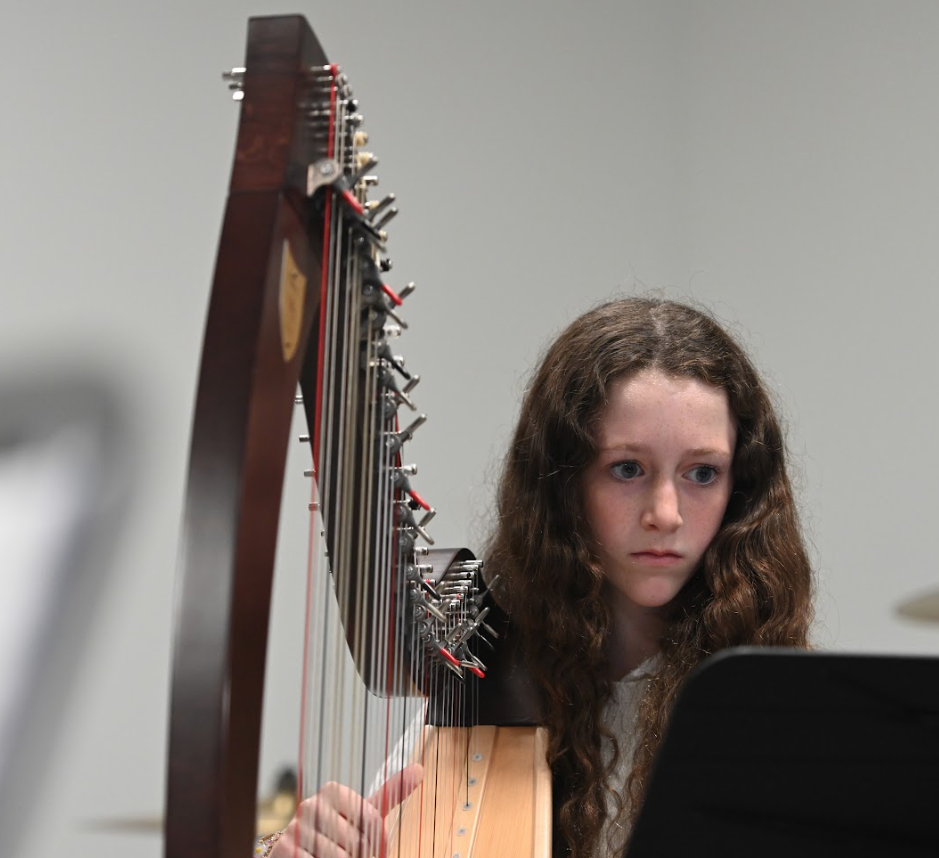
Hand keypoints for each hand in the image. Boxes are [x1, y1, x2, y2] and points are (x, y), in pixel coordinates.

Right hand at [270, 763, 423, 857]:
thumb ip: (390, 792)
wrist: (297, 854)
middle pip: (356, 841)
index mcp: (332, 791)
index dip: (372, 837)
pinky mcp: (285, 850)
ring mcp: (297, 828)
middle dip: (358, 854)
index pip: (371, 819)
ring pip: (339, 857)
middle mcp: (311, 805)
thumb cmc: (335, 835)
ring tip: (332, 856)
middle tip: (347, 852)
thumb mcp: (363, 814)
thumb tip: (420, 768)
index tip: (361, 838)